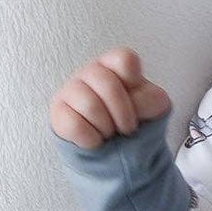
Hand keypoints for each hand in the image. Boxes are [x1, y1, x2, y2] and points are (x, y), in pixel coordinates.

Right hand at [49, 47, 172, 148]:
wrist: (114, 152)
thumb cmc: (132, 121)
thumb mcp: (153, 110)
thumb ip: (153, 100)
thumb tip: (134, 103)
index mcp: (116, 65)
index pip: (125, 59)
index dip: (134, 83)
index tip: (137, 100)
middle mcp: (92, 72)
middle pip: (108, 84)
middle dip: (123, 114)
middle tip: (126, 129)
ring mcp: (71, 90)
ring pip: (90, 105)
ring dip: (107, 128)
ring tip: (108, 134)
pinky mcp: (58, 112)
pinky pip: (75, 125)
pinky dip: (91, 140)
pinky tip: (94, 140)